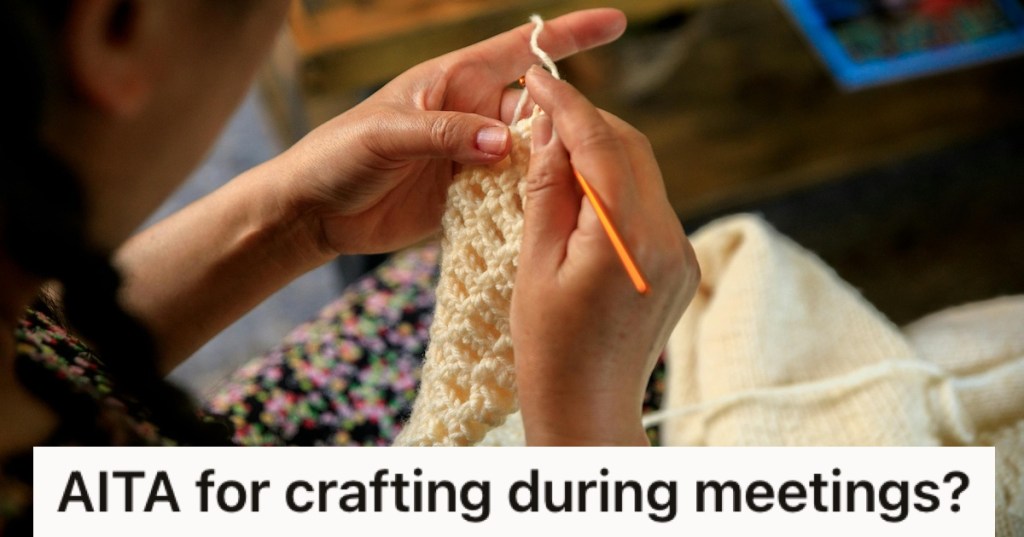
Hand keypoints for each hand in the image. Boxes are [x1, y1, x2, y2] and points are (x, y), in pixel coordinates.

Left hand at [274, 9, 627, 254]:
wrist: (314, 210)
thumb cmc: (338, 155)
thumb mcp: (387, 135)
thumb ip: (446, 134)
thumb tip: (506, 141)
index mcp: (453, 81)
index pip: (520, 50)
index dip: (568, 36)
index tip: (615, 24)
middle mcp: (470, 113)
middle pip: (537, 110)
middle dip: (567, 124)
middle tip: (590, 150)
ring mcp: (470, 155)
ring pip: (530, 155)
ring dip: (552, 168)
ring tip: (575, 186)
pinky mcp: (466, 194)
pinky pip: (510, 192)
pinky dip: (529, 200)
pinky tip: (547, 213)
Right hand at [511, 66, 699, 445]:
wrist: (589, 410)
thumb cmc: (550, 350)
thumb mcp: (534, 264)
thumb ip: (548, 191)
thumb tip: (553, 132)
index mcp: (626, 240)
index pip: (601, 145)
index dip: (567, 105)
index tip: (538, 81)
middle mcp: (668, 240)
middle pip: (632, 149)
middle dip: (588, 123)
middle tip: (541, 117)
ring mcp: (680, 252)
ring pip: (642, 173)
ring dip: (601, 153)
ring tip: (554, 158)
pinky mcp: (680, 263)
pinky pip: (648, 205)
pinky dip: (616, 187)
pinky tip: (581, 198)